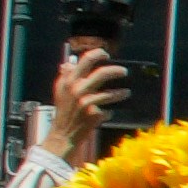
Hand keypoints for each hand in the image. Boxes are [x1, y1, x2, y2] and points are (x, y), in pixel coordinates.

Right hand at [36, 44, 118, 158]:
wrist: (62, 134)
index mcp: (69, 81)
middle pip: (102, 73)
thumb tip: (69, 63)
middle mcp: (77, 89)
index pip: (85, 60)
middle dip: (116, 71)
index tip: (106, 54)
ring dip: (121, 93)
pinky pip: (109, 110)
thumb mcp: (60, 91)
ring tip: (126, 93)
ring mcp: (86, 102)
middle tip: (124, 71)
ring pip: (110, 93)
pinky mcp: (94, 114)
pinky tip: (109, 112)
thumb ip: (66, 76)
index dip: (98, 54)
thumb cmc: (64, 110)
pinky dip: (110, 111)